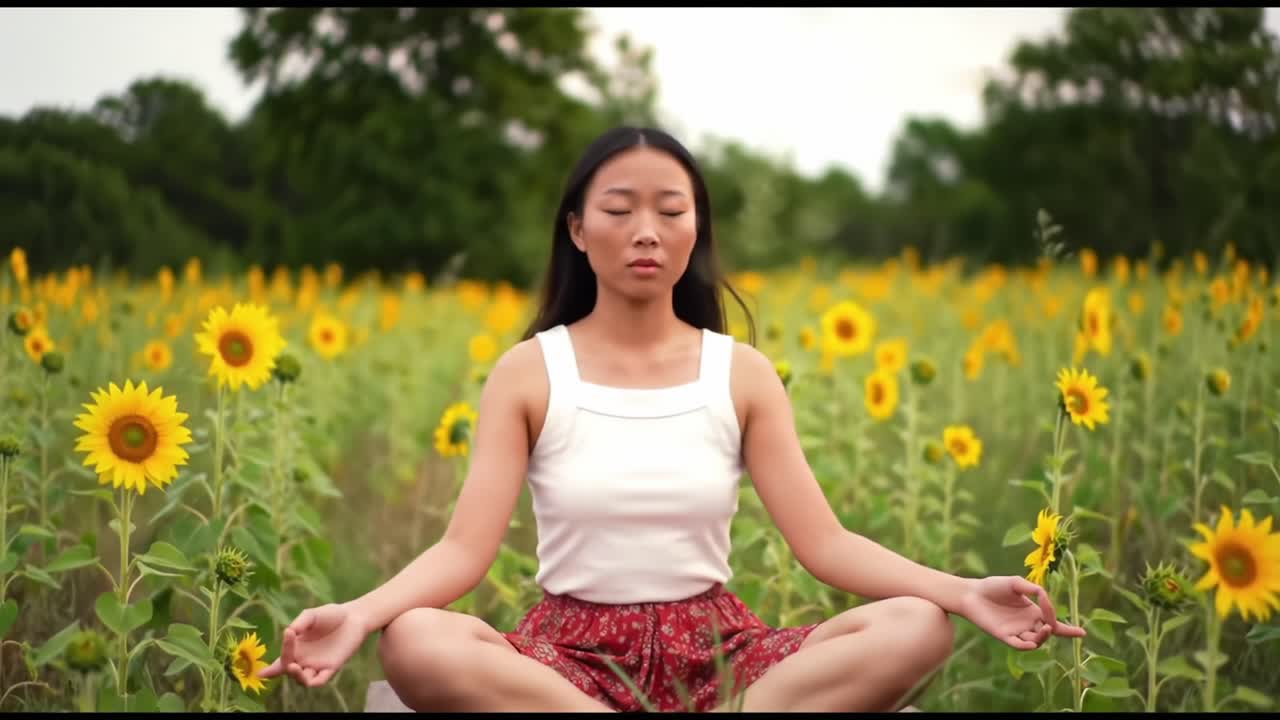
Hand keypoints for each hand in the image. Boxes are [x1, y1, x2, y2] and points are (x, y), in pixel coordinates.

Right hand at [258, 603, 367, 687]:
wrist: (354, 616)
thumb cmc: (331, 615)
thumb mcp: (311, 615)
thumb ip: (299, 623)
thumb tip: (288, 632)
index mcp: (296, 648)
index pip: (280, 662)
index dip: (269, 670)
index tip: (260, 673)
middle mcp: (304, 659)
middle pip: (288, 670)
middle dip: (285, 665)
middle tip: (289, 655)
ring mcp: (317, 665)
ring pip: (302, 679)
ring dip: (297, 676)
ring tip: (295, 666)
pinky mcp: (332, 667)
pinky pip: (320, 680)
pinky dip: (314, 681)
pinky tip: (310, 675)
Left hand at [958, 576, 1086, 649]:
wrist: (971, 593)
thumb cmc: (994, 586)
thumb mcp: (1017, 583)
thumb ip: (1035, 590)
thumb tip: (1047, 602)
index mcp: (1033, 612)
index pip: (1055, 624)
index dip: (1069, 630)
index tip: (1083, 633)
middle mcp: (1027, 624)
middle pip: (1048, 634)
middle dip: (1053, 631)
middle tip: (1051, 625)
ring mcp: (1016, 632)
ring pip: (1036, 640)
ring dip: (1042, 637)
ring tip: (1045, 628)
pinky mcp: (1004, 636)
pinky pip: (1018, 645)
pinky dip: (1026, 645)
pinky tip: (1031, 641)